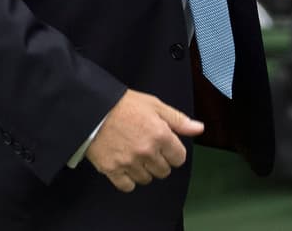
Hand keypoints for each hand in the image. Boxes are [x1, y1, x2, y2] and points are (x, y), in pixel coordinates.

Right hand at [84, 90, 203, 191]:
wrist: (93, 109)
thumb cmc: (124, 104)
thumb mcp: (155, 105)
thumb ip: (179, 120)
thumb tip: (199, 129)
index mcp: (160, 135)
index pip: (179, 158)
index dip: (173, 152)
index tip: (166, 147)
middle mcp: (147, 152)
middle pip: (164, 171)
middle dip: (160, 161)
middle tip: (149, 150)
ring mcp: (129, 162)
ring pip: (146, 179)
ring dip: (144, 170)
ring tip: (136, 156)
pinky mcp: (112, 169)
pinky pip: (127, 186)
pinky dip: (128, 180)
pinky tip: (125, 166)